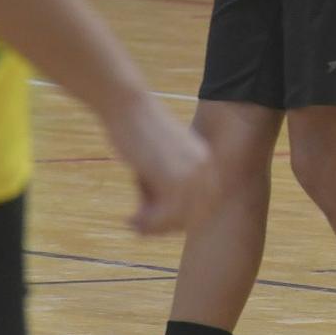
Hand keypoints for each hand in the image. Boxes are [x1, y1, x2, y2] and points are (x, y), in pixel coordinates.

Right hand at [103, 96, 214, 234]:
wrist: (129, 108)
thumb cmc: (137, 132)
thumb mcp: (159, 162)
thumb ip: (165, 187)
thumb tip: (158, 221)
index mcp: (206, 161)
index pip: (207, 205)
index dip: (182, 220)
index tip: (157, 223)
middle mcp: (206, 168)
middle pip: (195, 215)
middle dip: (167, 226)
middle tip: (140, 225)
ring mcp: (193, 173)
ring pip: (179, 219)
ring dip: (153, 227)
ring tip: (133, 222)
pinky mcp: (174, 178)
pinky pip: (165, 216)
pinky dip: (147, 224)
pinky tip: (129, 218)